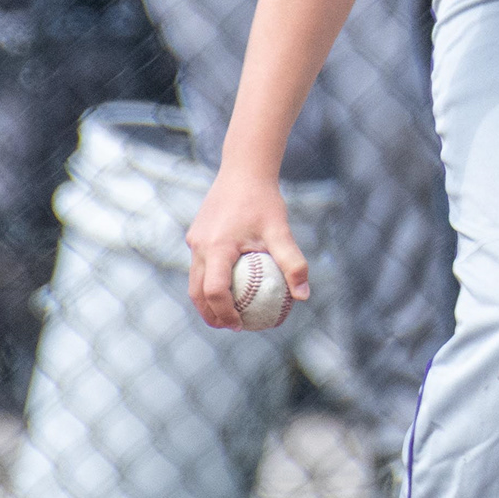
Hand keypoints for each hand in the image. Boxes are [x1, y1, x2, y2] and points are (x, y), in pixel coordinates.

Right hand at [183, 169, 309, 330]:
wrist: (244, 170)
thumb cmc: (265, 201)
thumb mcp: (281, 231)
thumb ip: (292, 262)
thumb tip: (304, 296)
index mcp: (216, 248)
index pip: (214, 291)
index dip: (224, 313)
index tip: (240, 325)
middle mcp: (199, 246)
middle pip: (196, 292)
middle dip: (210, 314)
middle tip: (231, 327)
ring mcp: (194, 241)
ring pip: (194, 279)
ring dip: (207, 300)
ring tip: (228, 314)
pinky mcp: (196, 235)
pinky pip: (199, 265)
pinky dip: (209, 280)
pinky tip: (231, 285)